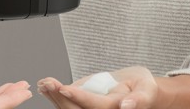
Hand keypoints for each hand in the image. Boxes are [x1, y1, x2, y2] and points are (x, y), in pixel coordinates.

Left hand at [38, 67, 157, 108]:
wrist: (138, 88)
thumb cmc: (143, 87)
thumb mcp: (146, 89)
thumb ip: (138, 99)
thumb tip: (126, 106)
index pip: (94, 105)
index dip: (78, 97)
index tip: (63, 87)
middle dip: (60, 97)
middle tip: (47, 82)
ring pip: (69, 108)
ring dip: (54, 97)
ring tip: (44, 83)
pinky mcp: (83, 106)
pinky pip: (68, 104)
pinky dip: (55, 95)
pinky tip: (45, 86)